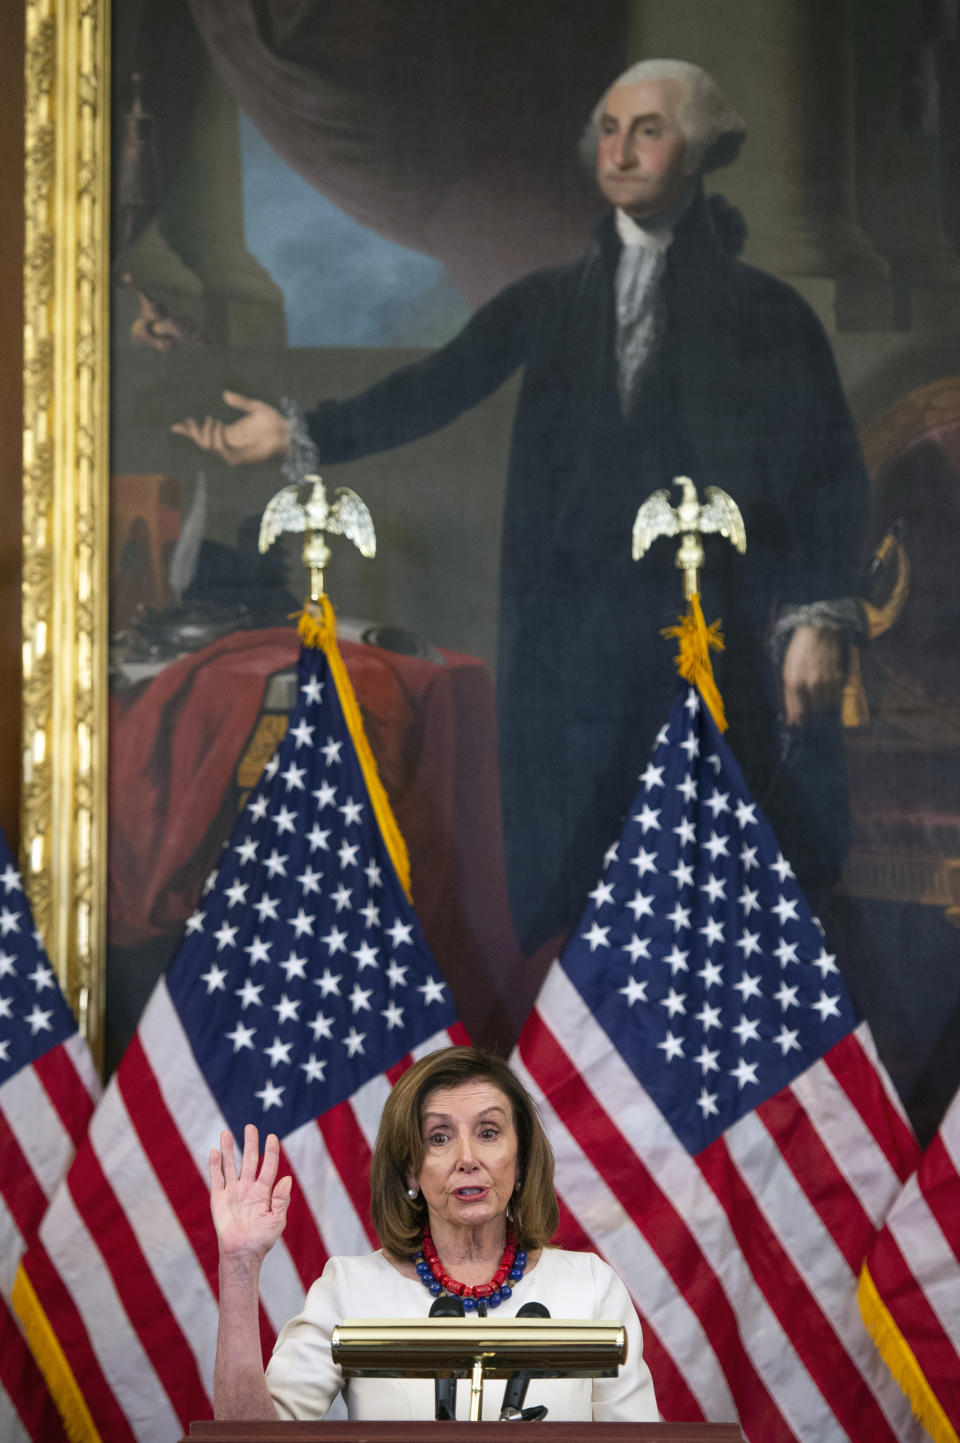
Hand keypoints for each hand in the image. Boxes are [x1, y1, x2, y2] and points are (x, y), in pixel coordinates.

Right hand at [172, 391, 290, 465]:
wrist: (286, 433)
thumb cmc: (273, 421)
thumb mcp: (254, 408)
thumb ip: (239, 402)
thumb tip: (225, 394)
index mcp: (228, 433)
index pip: (204, 434)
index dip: (189, 431)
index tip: (175, 426)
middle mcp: (228, 443)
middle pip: (201, 442)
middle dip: (193, 432)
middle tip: (194, 419)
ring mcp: (232, 451)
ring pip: (207, 446)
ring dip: (205, 432)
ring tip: (212, 419)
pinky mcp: (239, 458)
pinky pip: (220, 450)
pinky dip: (215, 438)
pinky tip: (218, 427)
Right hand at [209, 1124, 291, 1263]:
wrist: (242, 1255)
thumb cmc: (262, 1240)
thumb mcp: (277, 1220)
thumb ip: (281, 1199)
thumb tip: (287, 1178)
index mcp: (264, 1192)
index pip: (268, 1167)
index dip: (270, 1152)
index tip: (272, 1137)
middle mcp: (248, 1188)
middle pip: (249, 1161)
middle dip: (250, 1144)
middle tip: (250, 1127)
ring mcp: (232, 1192)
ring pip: (230, 1166)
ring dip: (228, 1150)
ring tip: (226, 1132)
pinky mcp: (218, 1199)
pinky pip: (217, 1179)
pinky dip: (215, 1166)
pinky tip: (214, 1152)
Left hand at [781, 625, 843, 726]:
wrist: (817, 632)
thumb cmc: (799, 653)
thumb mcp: (787, 672)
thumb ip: (789, 697)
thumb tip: (791, 719)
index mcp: (794, 683)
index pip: (798, 713)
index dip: (799, 722)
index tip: (800, 726)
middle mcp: (811, 684)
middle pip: (813, 713)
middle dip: (811, 717)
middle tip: (810, 716)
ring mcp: (826, 681)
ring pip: (826, 707)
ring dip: (822, 709)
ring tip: (817, 704)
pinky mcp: (838, 678)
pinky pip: (836, 699)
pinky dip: (832, 701)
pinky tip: (826, 696)